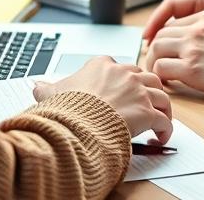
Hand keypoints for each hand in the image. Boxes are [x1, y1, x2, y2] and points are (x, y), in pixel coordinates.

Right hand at [33, 56, 173, 142]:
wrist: (76, 124)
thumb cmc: (66, 108)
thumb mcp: (52, 94)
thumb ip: (47, 88)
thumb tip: (37, 86)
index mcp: (103, 65)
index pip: (121, 67)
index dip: (125, 79)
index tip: (124, 91)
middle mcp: (124, 74)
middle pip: (146, 77)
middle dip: (148, 90)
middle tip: (146, 104)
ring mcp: (138, 92)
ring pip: (161, 95)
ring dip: (163, 109)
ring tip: (160, 119)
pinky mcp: (147, 112)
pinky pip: (163, 120)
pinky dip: (165, 129)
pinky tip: (160, 137)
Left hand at [145, 11, 203, 101]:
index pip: (174, 24)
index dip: (165, 39)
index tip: (163, 50)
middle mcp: (197, 29)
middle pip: (161, 36)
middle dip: (154, 50)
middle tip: (156, 63)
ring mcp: (192, 48)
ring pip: (156, 50)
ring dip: (154, 63)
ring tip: (159, 75)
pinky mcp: (191, 69)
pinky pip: (162, 70)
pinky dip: (160, 77)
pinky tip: (168, 84)